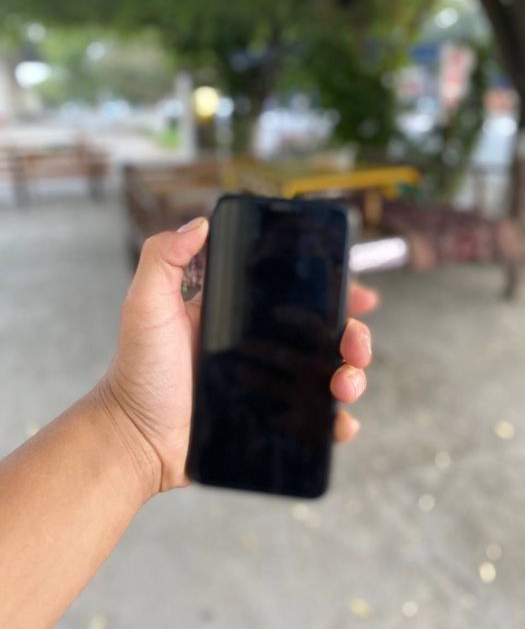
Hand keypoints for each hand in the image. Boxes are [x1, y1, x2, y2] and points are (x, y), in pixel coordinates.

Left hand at [99, 218, 377, 494]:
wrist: (134, 437)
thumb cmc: (138, 370)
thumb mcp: (145, 305)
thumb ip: (163, 259)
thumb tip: (199, 223)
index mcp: (241, 315)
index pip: (297, 296)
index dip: (332, 292)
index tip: (356, 292)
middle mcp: (260, 348)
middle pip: (324, 336)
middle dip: (354, 336)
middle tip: (356, 345)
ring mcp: (267, 386)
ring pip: (327, 376)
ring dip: (352, 376)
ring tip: (346, 384)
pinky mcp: (268, 422)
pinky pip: (313, 421)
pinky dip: (335, 423)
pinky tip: (340, 423)